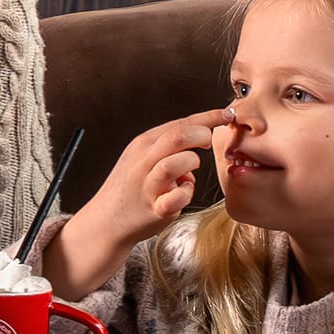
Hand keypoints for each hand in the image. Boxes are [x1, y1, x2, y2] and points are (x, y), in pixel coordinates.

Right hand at [46, 109, 235, 299]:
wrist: (106, 220)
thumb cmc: (131, 187)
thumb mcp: (143, 157)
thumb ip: (168, 146)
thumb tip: (200, 138)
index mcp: (143, 144)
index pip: (179, 123)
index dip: (207, 117)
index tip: (227, 113)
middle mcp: (144, 161)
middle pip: (179, 137)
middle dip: (202, 136)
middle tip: (208, 145)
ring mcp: (148, 185)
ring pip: (177, 163)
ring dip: (191, 165)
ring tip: (187, 174)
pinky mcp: (154, 208)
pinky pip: (177, 198)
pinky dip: (185, 195)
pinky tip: (180, 195)